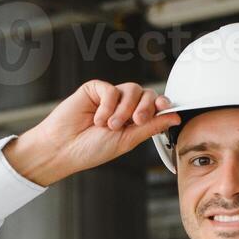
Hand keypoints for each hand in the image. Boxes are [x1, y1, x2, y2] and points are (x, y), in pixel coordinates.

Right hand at [4, 80, 181, 186]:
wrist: (63, 148)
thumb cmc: (90, 149)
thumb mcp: (127, 141)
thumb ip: (150, 127)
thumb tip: (174, 117)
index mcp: (133, 121)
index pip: (154, 106)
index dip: (162, 104)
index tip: (164, 107)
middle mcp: (123, 107)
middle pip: (146, 94)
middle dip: (144, 108)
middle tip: (135, 121)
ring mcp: (109, 97)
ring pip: (132, 89)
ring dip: (124, 109)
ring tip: (110, 126)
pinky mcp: (94, 89)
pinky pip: (111, 89)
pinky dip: (107, 105)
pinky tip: (97, 119)